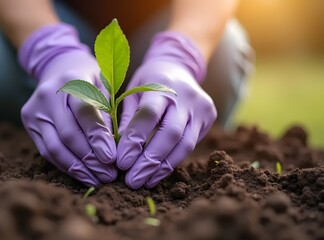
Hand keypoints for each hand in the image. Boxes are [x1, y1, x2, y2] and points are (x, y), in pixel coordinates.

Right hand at [19, 24, 116, 185]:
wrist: (58, 66)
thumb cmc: (89, 79)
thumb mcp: (103, 87)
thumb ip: (108, 113)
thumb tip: (115, 150)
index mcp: (71, 79)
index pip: (84, 112)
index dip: (98, 137)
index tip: (112, 158)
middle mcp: (48, 94)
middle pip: (68, 134)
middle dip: (90, 159)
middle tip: (109, 176)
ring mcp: (34, 110)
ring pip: (54, 147)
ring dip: (78, 168)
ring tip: (98, 180)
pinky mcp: (28, 122)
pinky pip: (46, 151)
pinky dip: (65, 166)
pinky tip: (82, 175)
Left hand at [117, 32, 216, 188]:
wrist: (178, 67)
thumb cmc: (148, 81)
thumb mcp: (131, 92)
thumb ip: (126, 119)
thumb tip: (116, 151)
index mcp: (162, 84)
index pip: (148, 115)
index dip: (134, 140)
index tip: (120, 162)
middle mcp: (186, 96)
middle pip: (169, 133)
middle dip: (149, 161)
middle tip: (131, 181)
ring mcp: (201, 107)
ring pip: (184, 144)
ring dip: (161, 168)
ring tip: (142, 182)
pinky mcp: (209, 117)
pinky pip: (190, 146)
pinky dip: (171, 163)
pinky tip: (155, 175)